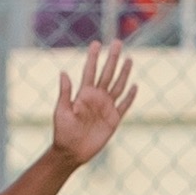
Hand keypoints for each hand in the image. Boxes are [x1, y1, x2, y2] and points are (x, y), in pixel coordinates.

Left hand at [48, 44, 138, 164]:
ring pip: (118, 85)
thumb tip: (63, 72)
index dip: (93, 57)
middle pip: (107, 74)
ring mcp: (106, 107)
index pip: (90, 71)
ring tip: (129, 58)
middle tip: (117, 42)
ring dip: (124, 72)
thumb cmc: (63, 132)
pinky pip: (124, 105)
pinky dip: (130, 96)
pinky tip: (135, 86)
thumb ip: (65, 93)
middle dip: (112, 58)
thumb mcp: (61, 111)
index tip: (96, 43)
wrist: (72, 152)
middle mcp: (96, 98)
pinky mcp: (114, 119)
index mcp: (83, 94)